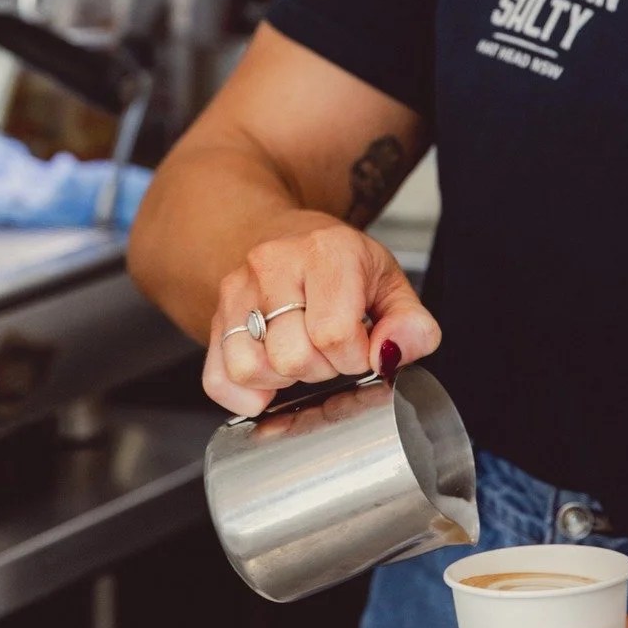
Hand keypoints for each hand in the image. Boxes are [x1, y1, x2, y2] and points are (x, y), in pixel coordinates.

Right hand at [204, 217, 440, 415]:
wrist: (286, 235)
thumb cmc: (339, 263)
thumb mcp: (389, 282)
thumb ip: (411, 323)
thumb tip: (394, 353)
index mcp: (326, 252)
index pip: (334, 334)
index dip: (354, 357)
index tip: (360, 346)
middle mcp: (274, 265)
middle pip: (291, 357)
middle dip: (320, 369)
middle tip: (329, 348)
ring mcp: (237, 290)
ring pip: (250, 370)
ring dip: (282, 378)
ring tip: (300, 352)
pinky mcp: (216, 316)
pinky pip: (218, 379)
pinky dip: (245, 392)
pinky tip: (270, 375)